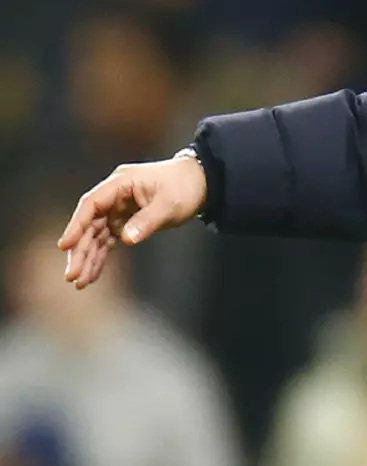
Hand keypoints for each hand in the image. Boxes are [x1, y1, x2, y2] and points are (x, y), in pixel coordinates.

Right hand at [58, 156, 207, 288]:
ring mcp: (119, 208)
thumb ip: (147, 221)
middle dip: (80, 250)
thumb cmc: (185, 187)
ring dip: (88, 257)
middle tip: (72, 275)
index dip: (77, 225)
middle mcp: (115, 195)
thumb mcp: (170, 204)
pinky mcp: (126, 220)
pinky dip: (101, 256)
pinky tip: (93, 274)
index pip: (92, 204)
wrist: (201, 182)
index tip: (66, 245)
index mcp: (121, 183)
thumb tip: (126, 239)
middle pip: (90, 224)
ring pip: (97, 235)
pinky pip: (108, 239)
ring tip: (79, 282)